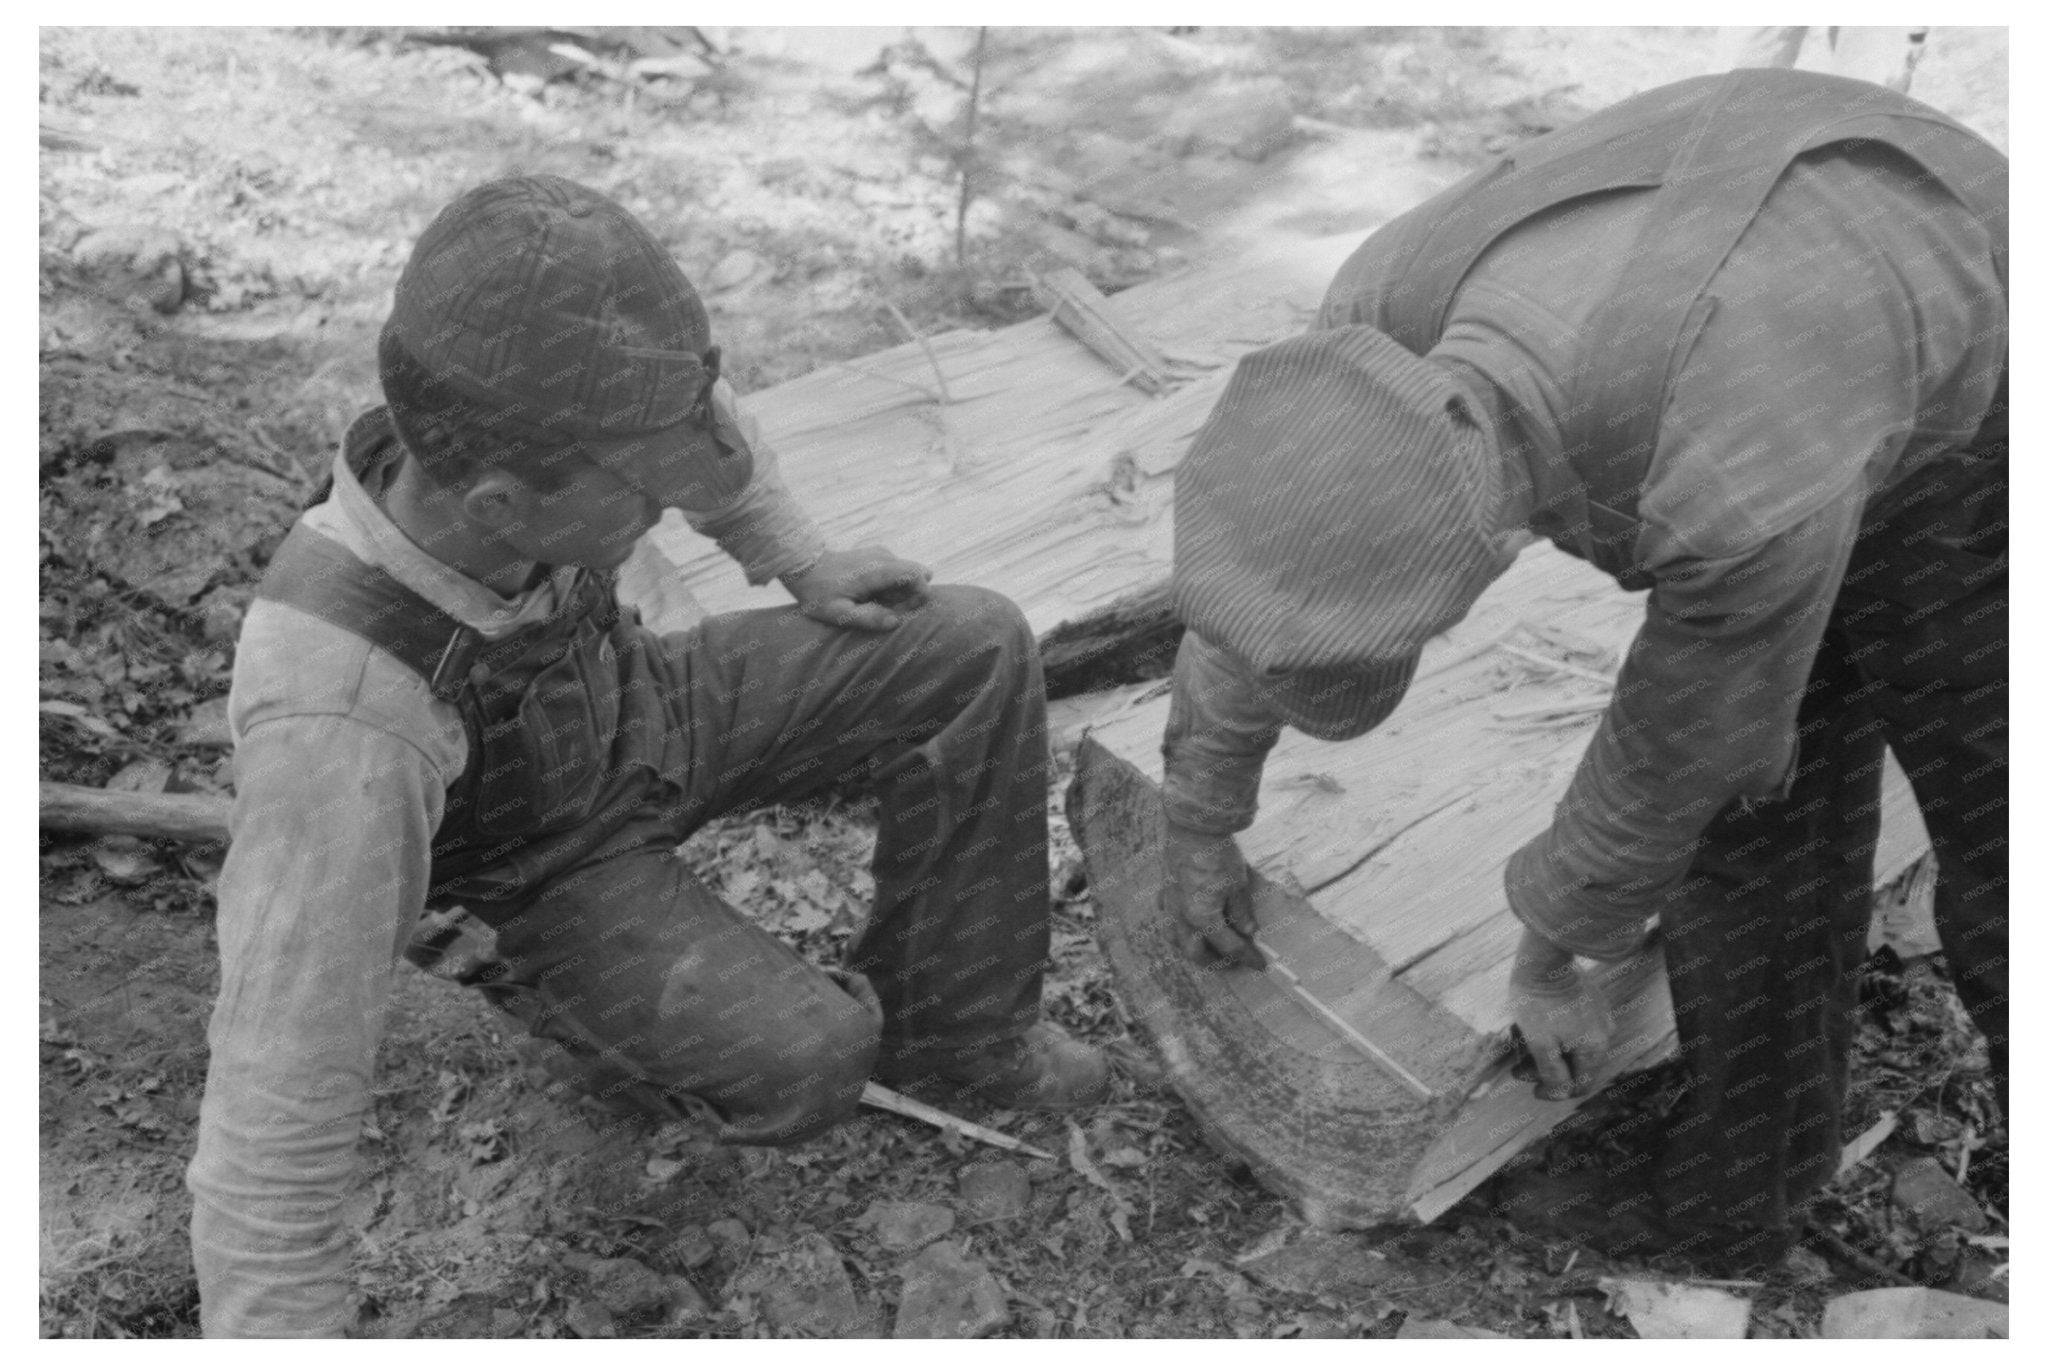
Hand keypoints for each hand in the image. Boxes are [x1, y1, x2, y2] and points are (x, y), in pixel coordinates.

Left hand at [783, 547, 931, 630]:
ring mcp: (881, 553)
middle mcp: (884, 556)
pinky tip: (871, 594)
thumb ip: (868, 618)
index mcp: (878, 569)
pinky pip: (897, 572)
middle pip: (918, 574)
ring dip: (900, 591)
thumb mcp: (838, 612)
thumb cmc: (818, 592)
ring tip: (874, 602)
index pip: (918, 576)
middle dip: (911, 595)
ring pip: (908, 574)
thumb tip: (895, 621)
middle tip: (887, 608)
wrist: (802, 566)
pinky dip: (892, 585)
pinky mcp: (878, 555)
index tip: (903, 611)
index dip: (920, 596)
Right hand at [1161, 820, 1262, 969]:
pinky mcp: (1165, 889)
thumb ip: (1241, 912)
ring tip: (1206, 947)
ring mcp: (1170, 903)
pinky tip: (1186, 920)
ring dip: (1191, 948)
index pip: (1228, 946)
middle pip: (1194, 952)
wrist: (1192, 826)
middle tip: (1231, 961)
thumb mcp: (1238, 885)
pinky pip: (1167, 916)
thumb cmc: (1218, 854)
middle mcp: (1182, 916)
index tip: (1259, 963)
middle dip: (1213, 962)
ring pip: (1175, 939)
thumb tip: (1247, 931)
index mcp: (1203, 918)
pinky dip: (1177, 925)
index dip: (1246, 956)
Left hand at [1509, 926, 1609, 1099]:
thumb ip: (1553, 1074)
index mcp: (1595, 1048)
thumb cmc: (1538, 1003)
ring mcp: (1599, 1015)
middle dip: (1547, 1071)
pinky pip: (1575, 1027)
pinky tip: (1535, 1029)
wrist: (1544, 958)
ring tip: (1522, 1047)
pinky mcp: (1590, 1000)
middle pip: (1576, 1066)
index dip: (1555, 1092)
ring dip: (1549, 1053)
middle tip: (1519, 1068)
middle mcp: (1603, 1034)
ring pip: (1574, 1046)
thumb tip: (1561, 1094)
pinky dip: (1556, 1035)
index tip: (1531, 1087)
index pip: (1580, 1085)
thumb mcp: (1540, 1045)